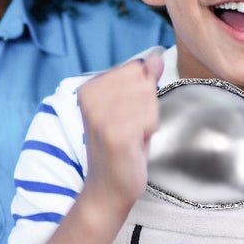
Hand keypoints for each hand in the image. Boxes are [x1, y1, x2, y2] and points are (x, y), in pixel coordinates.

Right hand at [75, 48, 164, 221]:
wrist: (109, 187)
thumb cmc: (122, 147)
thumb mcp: (132, 106)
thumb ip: (142, 80)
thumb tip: (155, 56)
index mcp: (89, 87)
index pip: (136, 69)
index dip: (141, 93)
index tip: (127, 114)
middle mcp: (89, 98)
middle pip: (144, 82)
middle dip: (146, 106)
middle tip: (131, 128)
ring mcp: (99, 115)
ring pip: (148, 100)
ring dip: (148, 121)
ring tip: (131, 137)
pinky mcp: (114, 133)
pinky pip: (150, 118)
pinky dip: (148, 133)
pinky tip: (133, 145)